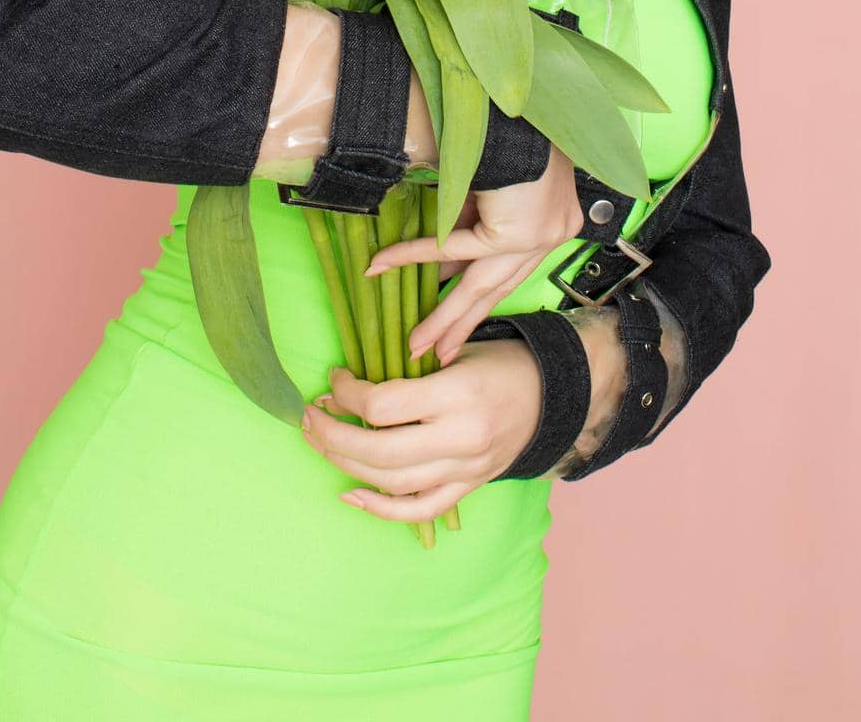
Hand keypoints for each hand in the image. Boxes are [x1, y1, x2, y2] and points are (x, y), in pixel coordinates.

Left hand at [300, 339, 542, 521]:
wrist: (552, 396)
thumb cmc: (499, 363)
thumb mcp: (457, 350)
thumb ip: (408, 369)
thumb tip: (346, 387)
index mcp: (457, 394)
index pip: (384, 404)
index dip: (347, 393)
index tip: (334, 380)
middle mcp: (461, 438)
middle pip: (380, 450)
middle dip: (333, 436)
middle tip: (309, 417)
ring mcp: (465, 470)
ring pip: (392, 483)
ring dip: (346, 466)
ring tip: (319, 443)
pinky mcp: (467, 489)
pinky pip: (418, 510)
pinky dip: (380, 509)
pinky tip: (350, 493)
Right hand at [364, 144, 583, 364]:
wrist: (517, 112)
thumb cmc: (506, 132)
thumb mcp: (488, 182)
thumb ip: (472, 214)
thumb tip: (441, 248)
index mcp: (552, 222)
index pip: (509, 270)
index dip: (478, 298)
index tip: (454, 322)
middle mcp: (551, 235)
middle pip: (498, 288)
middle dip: (461, 321)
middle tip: (436, 351)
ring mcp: (538, 237)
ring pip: (481, 284)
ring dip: (444, 315)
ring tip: (418, 342)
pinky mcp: (517, 233)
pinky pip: (455, 247)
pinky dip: (416, 253)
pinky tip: (383, 264)